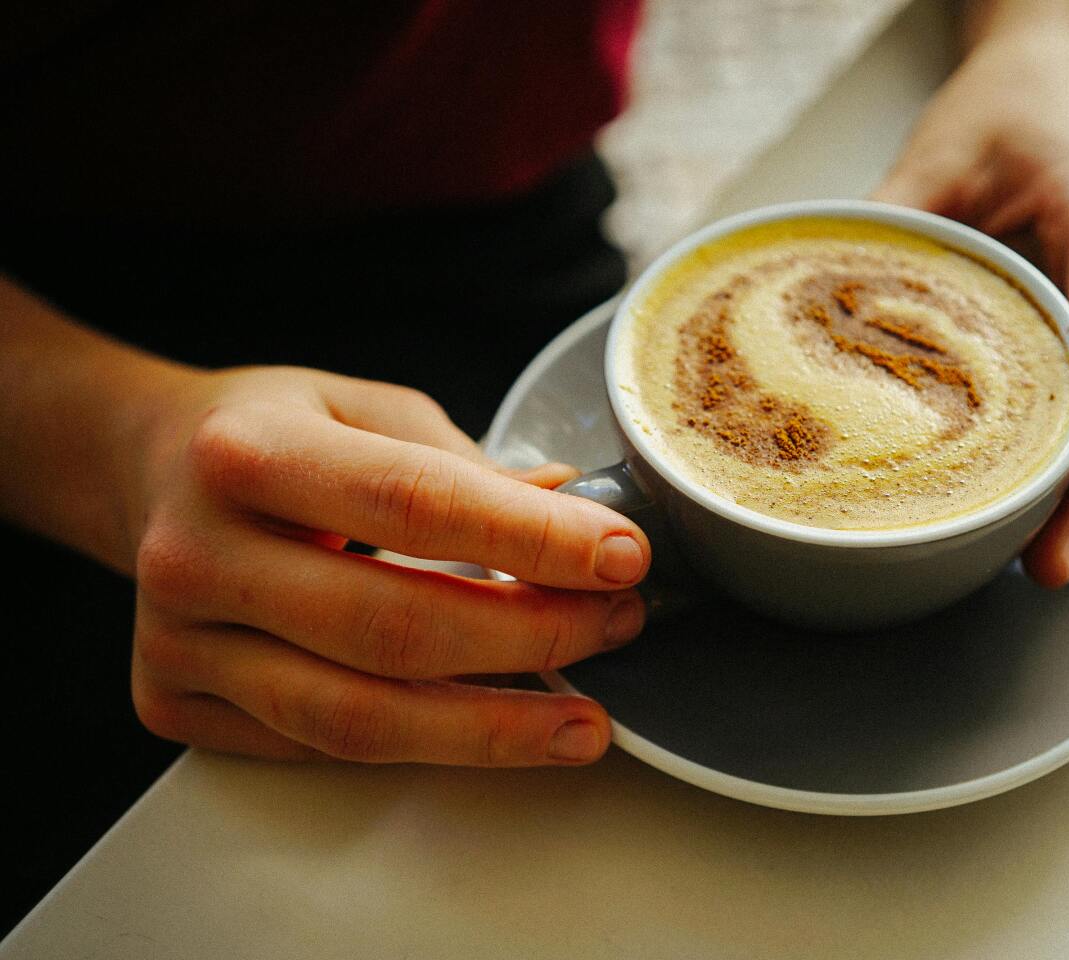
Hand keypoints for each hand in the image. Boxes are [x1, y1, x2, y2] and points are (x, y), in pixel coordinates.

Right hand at [126, 366, 649, 764]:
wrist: (148, 473)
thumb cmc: (274, 434)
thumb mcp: (365, 408)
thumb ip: (463, 464)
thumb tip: (575, 515)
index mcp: (247, 451)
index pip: (412, 503)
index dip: (530, 539)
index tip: (622, 557)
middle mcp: (196, 551)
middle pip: (392, 627)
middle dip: (531, 638)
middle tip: (617, 626)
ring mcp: (178, 640)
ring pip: (357, 717)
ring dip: (491, 728)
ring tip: (582, 722)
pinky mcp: (176, 703)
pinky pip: (321, 748)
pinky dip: (420, 744)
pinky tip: (490, 727)